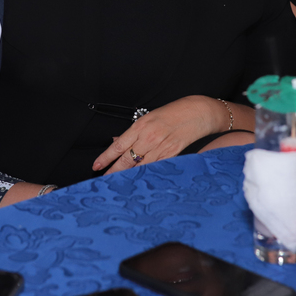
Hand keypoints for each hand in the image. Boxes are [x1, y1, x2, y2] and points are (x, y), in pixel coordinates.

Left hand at [92, 96, 224, 174]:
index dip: (106, 157)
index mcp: (141, 126)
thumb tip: (118, 142)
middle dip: (113, 172)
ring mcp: (161, 148)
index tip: (97, 166)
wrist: (198, 112)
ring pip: (139, 167)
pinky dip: (146, 174)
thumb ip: (134, 132)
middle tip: (104, 180)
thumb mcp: (150, 117)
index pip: (118, 146)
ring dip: (128, 176)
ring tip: (118, 183)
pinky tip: (139, 180)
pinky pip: (155, 168)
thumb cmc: (174, 112)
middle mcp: (149, 138)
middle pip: (126, 160)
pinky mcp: (172, 155)